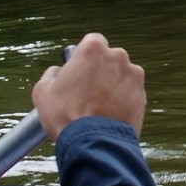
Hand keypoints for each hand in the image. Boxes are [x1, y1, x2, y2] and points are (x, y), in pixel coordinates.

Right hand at [31, 33, 146, 139]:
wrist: (94, 143)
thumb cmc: (66, 116)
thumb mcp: (43, 91)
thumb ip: (52, 74)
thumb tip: (58, 72)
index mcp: (94, 50)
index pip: (92, 41)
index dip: (85, 55)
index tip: (80, 68)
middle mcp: (118, 57)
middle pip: (109, 58)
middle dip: (100, 70)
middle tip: (87, 91)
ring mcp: (134, 76)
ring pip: (121, 75)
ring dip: (112, 85)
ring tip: (99, 106)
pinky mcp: (143, 95)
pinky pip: (130, 92)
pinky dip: (123, 100)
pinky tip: (110, 114)